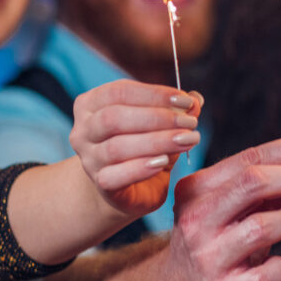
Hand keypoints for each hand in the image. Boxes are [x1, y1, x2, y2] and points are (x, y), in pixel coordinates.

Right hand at [70, 79, 202, 216]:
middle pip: (114, 118)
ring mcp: (89, 159)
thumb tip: (196, 99)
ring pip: (116, 147)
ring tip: (186, 140)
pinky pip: (115, 176)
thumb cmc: (143, 147)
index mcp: (92, 104)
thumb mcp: (162, 124)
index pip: (119, 92)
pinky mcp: (100, 185)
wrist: (129, 188)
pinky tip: (164, 163)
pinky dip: (141, 168)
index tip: (187, 101)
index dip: (155, 94)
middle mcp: (83, 130)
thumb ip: (176, 109)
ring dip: (157, 142)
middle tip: (190, 123)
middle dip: (157, 118)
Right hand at [150, 137, 280, 280]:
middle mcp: (197, 220)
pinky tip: (275, 265)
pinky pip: (272, 271)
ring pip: (265, 225)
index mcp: (195, 190)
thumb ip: (260, 187)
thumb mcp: (223, 208)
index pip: (249, 159)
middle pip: (255, 182)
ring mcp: (208, 258)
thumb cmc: (208, 243)